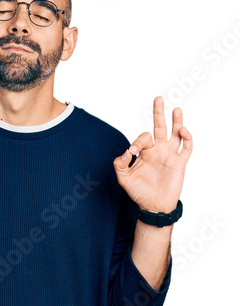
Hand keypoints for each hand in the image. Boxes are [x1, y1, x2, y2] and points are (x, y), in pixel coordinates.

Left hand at [113, 96, 191, 212]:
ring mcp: (169, 155)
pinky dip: (186, 138)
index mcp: (144, 152)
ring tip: (176, 109)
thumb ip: (120, 164)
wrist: (153, 206)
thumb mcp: (123, 178)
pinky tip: (182, 130)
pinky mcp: (180, 162)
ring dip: (176, 121)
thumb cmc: (138, 192)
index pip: (142, 138)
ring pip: (175, 134)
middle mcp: (157, 150)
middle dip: (158, 113)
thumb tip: (126, 152)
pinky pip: (186, 148)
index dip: (136, 141)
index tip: (132, 152)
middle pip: (159, 127)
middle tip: (158, 99)